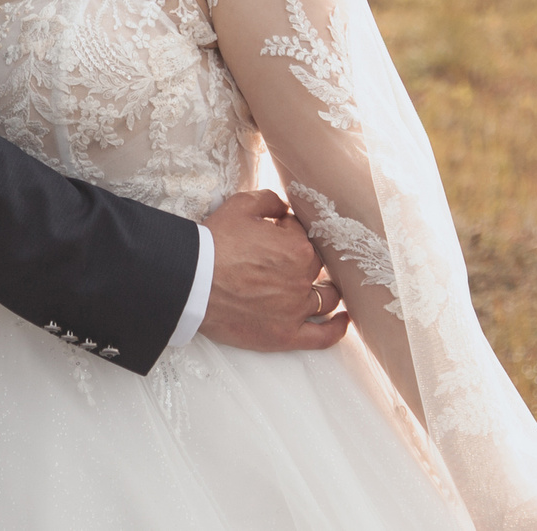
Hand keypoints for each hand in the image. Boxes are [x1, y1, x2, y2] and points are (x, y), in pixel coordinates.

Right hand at [196, 189, 348, 351]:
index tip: (272, 233)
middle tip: (283, 258)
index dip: (288, 231)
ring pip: (325, 298)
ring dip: (327, 290)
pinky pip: (321, 336)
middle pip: (316, 266)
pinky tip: (342, 321)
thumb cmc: (215, 244)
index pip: (303, 235)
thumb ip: (270, 200)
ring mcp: (296, 309)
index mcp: (298, 247)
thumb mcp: (242, 205)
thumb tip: (283, 207)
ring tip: (324, 287)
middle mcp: (303, 279)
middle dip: (303, 258)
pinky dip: (336, 329)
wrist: (193, 282)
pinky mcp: (284, 335)